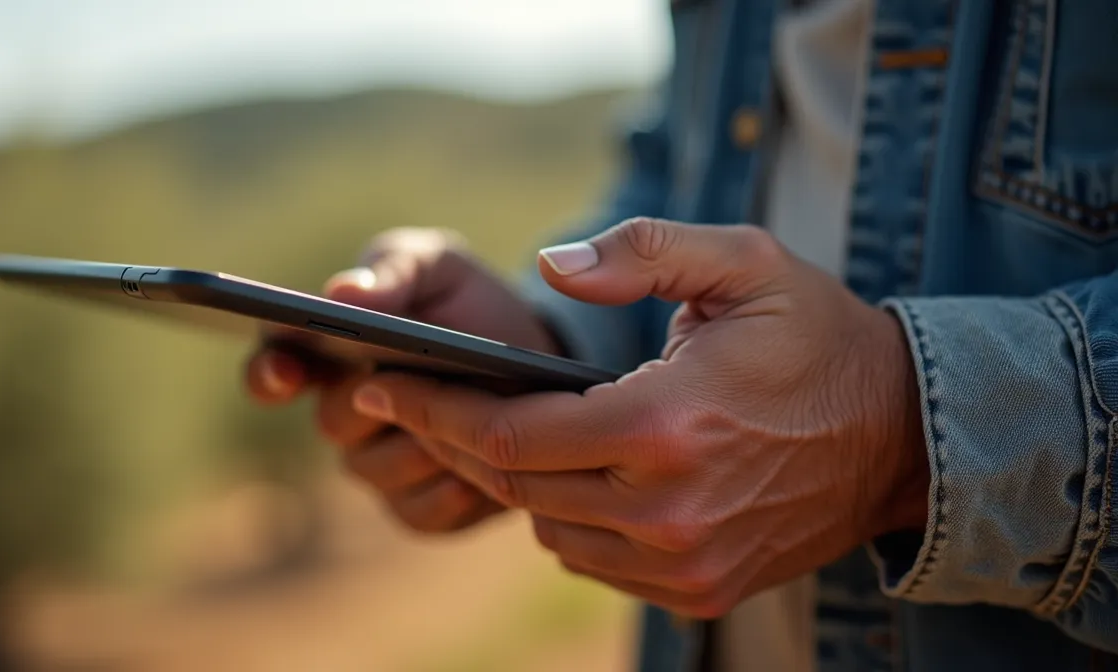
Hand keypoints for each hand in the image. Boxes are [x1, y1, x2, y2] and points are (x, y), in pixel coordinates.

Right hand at [242, 228, 561, 532]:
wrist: (540, 361)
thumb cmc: (471, 304)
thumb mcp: (440, 267)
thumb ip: (393, 270)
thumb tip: (341, 293)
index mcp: (327, 352)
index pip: (271, 369)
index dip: (269, 373)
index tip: (288, 369)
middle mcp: (342, 415)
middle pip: (333, 423)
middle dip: (379, 401)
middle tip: (425, 378)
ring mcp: (377, 466)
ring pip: (378, 472)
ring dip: (424, 443)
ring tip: (476, 415)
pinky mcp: (418, 508)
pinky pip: (420, 514)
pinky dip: (454, 491)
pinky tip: (486, 467)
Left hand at [347, 218, 928, 615]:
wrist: (902, 436)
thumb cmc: (815, 340)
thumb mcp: (744, 263)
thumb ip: (642, 253)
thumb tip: (551, 267)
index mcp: (664, 425)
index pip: (509, 435)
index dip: (433, 411)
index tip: (380, 385)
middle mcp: (665, 508)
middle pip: (515, 486)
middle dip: (453, 440)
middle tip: (410, 400)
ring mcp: (682, 561)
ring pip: (547, 529)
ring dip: (514, 481)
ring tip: (497, 430)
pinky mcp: (699, 590)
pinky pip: (591, 561)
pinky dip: (565, 521)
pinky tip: (569, 477)